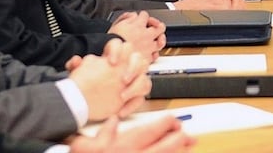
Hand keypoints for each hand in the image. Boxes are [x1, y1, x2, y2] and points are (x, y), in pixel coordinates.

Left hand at [68, 39, 151, 119]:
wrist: (82, 102)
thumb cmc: (83, 84)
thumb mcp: (77, 74)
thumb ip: (75, 65)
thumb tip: (76, 61)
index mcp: (113, 58)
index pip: (120, 45)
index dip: (118, 51)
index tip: (111, 62)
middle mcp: (125, 68)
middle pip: (139, 58)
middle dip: (133, 68)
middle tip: (124, 80)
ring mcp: (131, 82)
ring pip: (145, 79)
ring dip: (136, 87)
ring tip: (123, 96)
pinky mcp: (132, 97)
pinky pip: (140, 99)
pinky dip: (132, 105)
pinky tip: (120, 111)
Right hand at [68, 116, 195, 152]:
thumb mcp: (83, 146)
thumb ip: (101, 133)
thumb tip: (112, 122)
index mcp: (125, 144)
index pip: (156, 127)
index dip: (170, 123)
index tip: (175, 122)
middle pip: (171, 144)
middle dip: (182, 139)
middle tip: (190, 136)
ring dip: (180, 152)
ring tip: (188, 148)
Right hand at [108, 11, 164, 61]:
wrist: (113, 57)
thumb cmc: (111, 43)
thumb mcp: (116, 25)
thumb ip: (126, 17)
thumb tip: (133, 15)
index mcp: (138, 25)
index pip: (145, 15)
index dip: (143, 15)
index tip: (141, 17)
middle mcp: (146, 35)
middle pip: (160, 27)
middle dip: (157, 25)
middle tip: (154, 26)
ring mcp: (148, 47)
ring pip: (161, 41)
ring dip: (160, 39)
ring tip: (158, 39)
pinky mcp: (147, 58)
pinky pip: (155, 55)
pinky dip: (154, 53)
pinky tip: (152, 52)